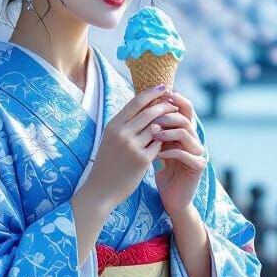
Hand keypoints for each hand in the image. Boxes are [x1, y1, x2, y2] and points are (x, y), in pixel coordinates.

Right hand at [83, 84, 172, 211]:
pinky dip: (164, 141)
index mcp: (113, 125)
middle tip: (174, 104)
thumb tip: (143, 105)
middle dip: (165, 106)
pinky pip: (159, 144)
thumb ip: (125, 123)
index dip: (151, 93)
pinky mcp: (142, 160)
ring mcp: (132, 147)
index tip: (163, 87)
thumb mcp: (110, 138)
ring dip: (167, 124)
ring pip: (157, 128)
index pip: (136, 102)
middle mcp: (122, 133)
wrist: (101, 189)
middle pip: (150, 112)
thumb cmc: (108, 162)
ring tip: (175, 120)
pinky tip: (169, 140)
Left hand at [151, 90, 206, 218]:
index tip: (161, 94)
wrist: (171, 197)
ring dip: (168, 131)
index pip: (186, 109)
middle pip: (185, 118)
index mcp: (186, 132)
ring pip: (186, 133)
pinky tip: (157, 154)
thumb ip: (156, 128)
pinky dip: (170, 151)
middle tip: (152, 118)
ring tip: (153, 134)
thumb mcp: (157, 146)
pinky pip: (185, 154)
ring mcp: (198, 152)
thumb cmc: (161, 170)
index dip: (177, 99)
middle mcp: (195, 139)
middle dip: (168, 115)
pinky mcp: (198, 166)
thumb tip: (141, 105)